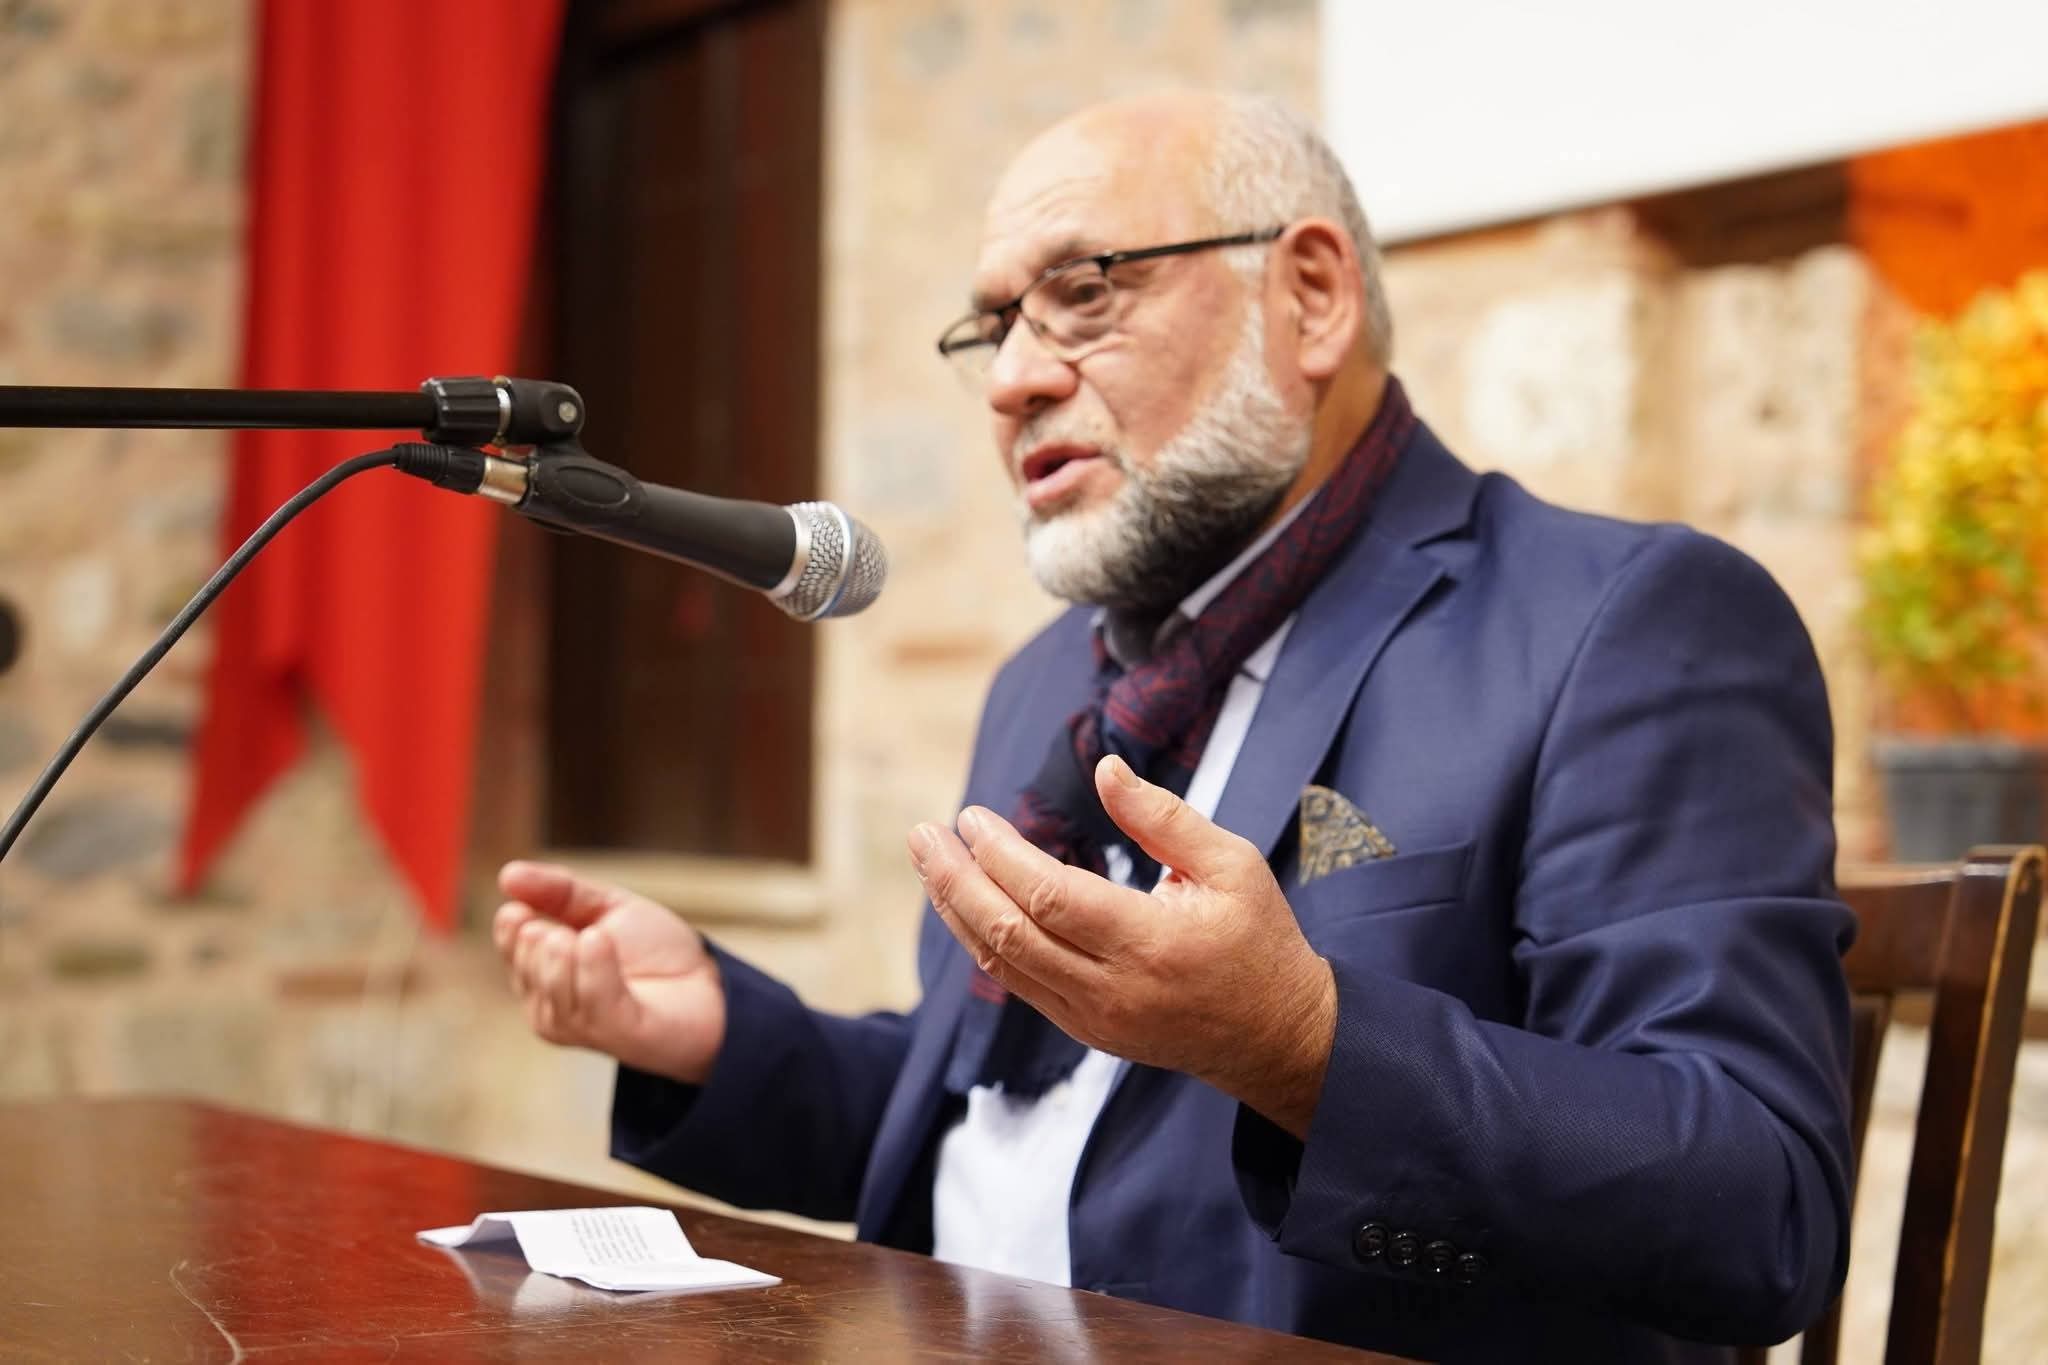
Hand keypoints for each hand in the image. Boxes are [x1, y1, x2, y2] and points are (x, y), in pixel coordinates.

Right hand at [494, 861, 725, 1084]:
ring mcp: (584, 1027)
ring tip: (587, 934)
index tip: (523, 908)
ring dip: (562, 958)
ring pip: (554, 990)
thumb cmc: (656, 951)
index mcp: (545, 970)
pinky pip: (595, 1004)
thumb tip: (507, 874)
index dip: (513, 926)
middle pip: (528, 969)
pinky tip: (597, 940)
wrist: (711, 985)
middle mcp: (554, 1004)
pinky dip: (593, 969)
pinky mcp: (619, 1035)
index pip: (511, 946)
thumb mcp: (607, 907)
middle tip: (562, 928)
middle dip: (537, 943)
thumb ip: (560, 892)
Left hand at [907, 755, 1336, 1136]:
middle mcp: (1113, 988)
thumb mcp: (1232, 865)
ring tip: (930, 863)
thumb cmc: (1258, 939)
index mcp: (1152, 941)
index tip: (971, 817)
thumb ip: (1164, 818)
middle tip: (923, 835)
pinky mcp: (1087, 1032)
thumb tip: (1106, 771)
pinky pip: (1019, 984)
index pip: (1050, 896)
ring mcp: (1094, 1018)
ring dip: (958, 911)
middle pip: (1009, 933)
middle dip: (956, 881)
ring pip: (1003, 965)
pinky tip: (966, 905)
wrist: (1276, 1037)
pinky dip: (984, 941)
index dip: (1000, 855)